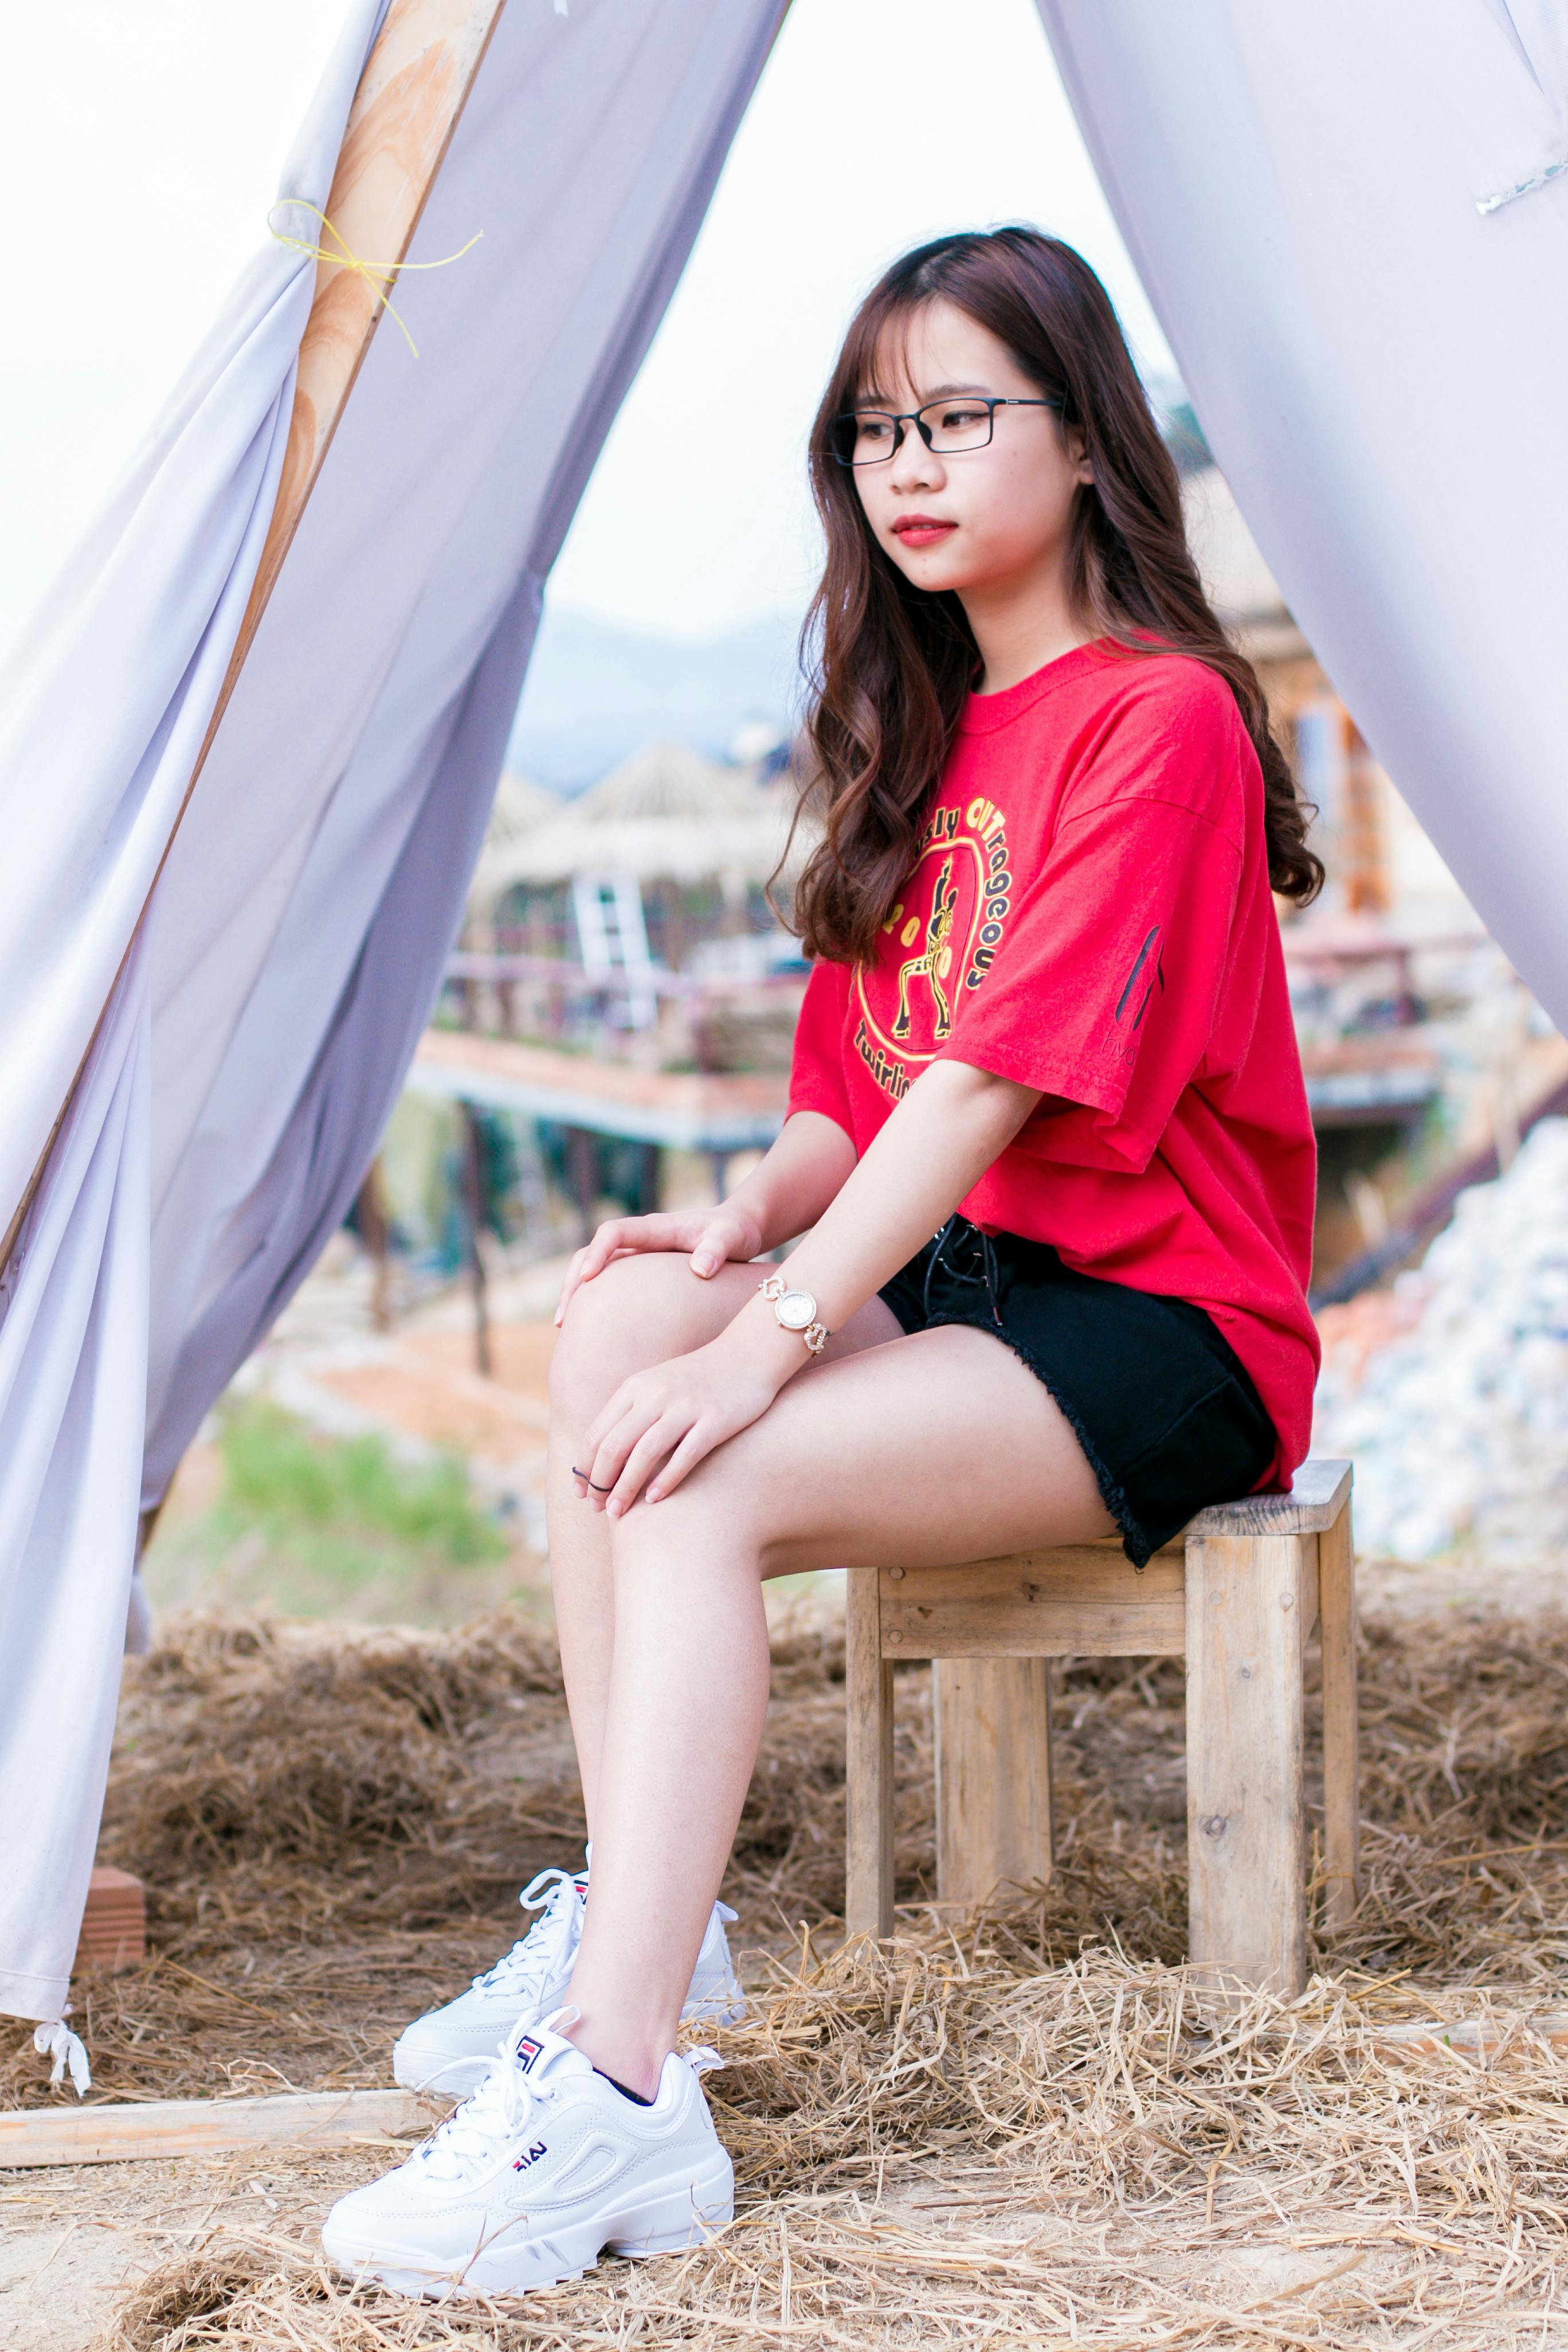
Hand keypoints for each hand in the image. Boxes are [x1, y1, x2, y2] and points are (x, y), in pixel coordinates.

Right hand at [555, 1204, 763, 1327]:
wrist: (738, 1230)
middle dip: (573, 1281)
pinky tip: (588, 1328)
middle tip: (563, 1318)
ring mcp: (637, 1254)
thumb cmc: (735, 1232)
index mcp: (656, 1228)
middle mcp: (640, 1238)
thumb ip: (718, 1248)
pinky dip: (593, 1300)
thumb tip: (701, 1269)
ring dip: (575, 1292)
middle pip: (592, 1251)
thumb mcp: (732, 1237)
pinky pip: (609, 1281)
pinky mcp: (641, 1270)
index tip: (589, 1277)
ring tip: (564, 1326)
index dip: (598, 1253)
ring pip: (594, 1267)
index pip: (615, 1232)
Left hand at [572, 1320, 792, 1512]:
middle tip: (595, 1508)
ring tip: (617, 1512)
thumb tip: (606, 1455)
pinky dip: (666, 1480)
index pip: (597, 1433)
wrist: (750, 1353)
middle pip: (614, 1445)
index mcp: (636, 1387)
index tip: (579, 1493)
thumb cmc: (701, 1377)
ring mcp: (686, 1406)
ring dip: (625, 1487)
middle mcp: (656, 1394)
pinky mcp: (715, 1419)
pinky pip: (685, 1455)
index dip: (583, 1467)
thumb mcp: (658, 1385)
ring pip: (644, 1452)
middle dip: (599, 1482)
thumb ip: (633, 1412)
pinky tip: (654, 1500)